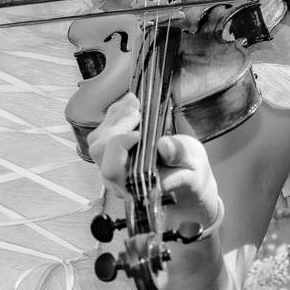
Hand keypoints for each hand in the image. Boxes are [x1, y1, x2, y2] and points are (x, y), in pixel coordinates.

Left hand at [87, 93, 222, 233]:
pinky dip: (115, 113)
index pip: (112, 169)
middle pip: (100, 150)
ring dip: (115, 116)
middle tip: (138, 111)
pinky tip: (129, 103)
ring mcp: (113, 164)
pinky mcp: (112, 151)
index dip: (119, 146)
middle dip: (117, 125)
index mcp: (135, 186)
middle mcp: (118, 178)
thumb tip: (164, 146)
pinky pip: (103, 130)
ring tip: (134, 102)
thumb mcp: (192, 163)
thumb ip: (180, 155)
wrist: (185, 173)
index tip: (140, 133)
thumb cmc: (187, 171)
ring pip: (98, 138)